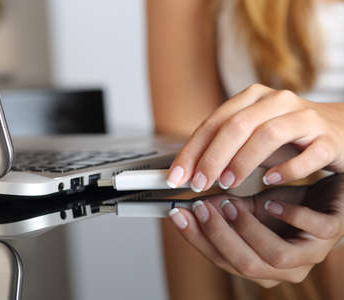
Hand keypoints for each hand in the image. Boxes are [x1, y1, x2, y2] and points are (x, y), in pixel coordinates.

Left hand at [165, 83, 343, 190]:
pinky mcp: (329, 137)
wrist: (341, 131)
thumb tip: (187, 172)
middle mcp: (276, 101)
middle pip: (236, 126)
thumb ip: (222, 150)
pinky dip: (286, 169)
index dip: (192, 151)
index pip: (213, 123)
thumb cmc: (288, 138)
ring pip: (268, 134)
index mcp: (251, 99)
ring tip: (227, 183)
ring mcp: (304, 117)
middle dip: (212, 157)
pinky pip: (308, 153)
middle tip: (199, 184)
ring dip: (243, 161)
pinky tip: (269, 182)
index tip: (176, 177)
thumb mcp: (250, 139)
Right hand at [168, 175, 343, 287]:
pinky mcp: (331, 232)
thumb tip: (191, 206)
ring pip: (276, 256)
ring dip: (248, 228)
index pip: (222, 261)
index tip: (179, 214)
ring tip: (230, 203)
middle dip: (219, 235)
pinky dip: (290, 216)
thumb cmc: (285, 206)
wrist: (324, 195)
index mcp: (259, 265)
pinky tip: (270, 202)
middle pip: (246, 265)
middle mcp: (283, 268)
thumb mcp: (248, 209)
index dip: (197, 238)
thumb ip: (224, 212)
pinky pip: (313, 230)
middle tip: (201, 207)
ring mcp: (309, 254)